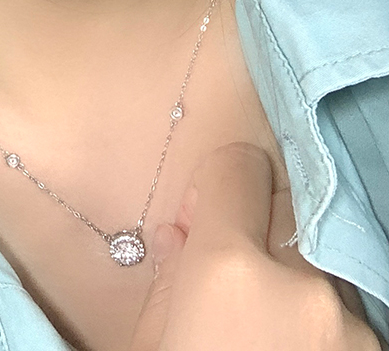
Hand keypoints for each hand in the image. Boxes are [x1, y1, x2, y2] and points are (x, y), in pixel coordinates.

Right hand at [129, 141, 380, 350]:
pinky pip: (342, 308)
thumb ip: (170, 276)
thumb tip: (181, 237)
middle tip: (224, 270)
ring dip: (289, 275)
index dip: (213, 186)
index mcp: (229, 270)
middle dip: (255, 226)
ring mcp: (349, 325)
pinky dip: (317, 318)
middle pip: (282, 207)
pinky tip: (288, 344)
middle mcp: (301, 286)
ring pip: (317, 260)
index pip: (235, 168)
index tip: (199, 215)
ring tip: (259, 319)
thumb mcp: (150, 340)